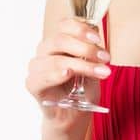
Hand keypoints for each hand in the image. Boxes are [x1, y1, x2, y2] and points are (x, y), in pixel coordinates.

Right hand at [26, 16, 111, 136]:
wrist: (74, 114)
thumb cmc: (82, 87)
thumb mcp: (93, 65)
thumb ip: (92, 51)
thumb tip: (97, 35)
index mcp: (59, 42)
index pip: (64, 25)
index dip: (81, 29)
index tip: (99, 38)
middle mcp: (45, 51)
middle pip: (60, 40)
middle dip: (87, 48)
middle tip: (106, 58)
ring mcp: (37, 67)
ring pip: (57, 60)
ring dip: (83, 65)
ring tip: (102, 72)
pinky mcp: (33, 84)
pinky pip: (41, 77)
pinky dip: (56, 74)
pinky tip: (68, 73)